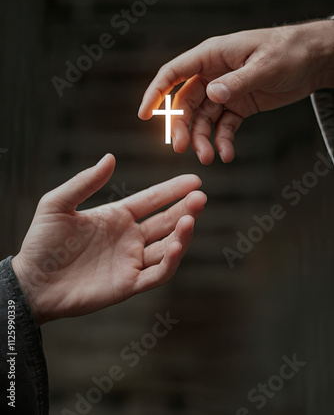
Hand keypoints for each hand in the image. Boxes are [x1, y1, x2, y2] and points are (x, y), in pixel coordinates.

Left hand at [12, 154, 205, 324]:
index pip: (153, 200)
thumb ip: (85, 182)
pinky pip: (157, 273)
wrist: (31, 282)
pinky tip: (175, 246)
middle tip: (201, 197)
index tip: (194, 180)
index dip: (173, 190)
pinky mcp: (128, 284)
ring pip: (167, 247)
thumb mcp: (58, 204)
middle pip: (166, 222)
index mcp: (117, 217)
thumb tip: (110, 157)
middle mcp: (129, 238)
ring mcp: (131, 261)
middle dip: (186, 209)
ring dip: (182, 235)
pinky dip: (170, 262)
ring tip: (191, 219)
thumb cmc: (41, 243)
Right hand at [138, 20, 333, 163]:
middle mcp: (213, 74)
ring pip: (203, 118)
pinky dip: (223, 140)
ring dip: (203, 139)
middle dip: (183, 127)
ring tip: (209, 158)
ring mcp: (225, 91)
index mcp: (212, 55)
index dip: (155, 92)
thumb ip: (238, 81)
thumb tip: (212, 94)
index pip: (174, 73)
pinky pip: (224, 126)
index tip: (143, 114)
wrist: (316, 59)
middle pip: (186, 103)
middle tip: (183, 149)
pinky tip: (227, 154)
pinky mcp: (239, 106)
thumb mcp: (266, 65)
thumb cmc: (290, 50)